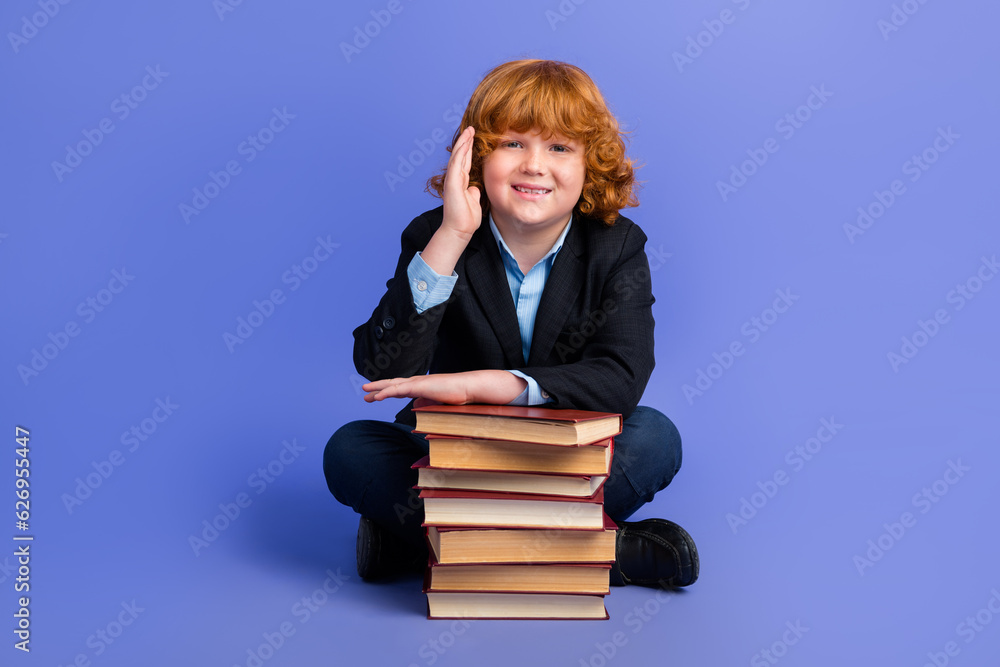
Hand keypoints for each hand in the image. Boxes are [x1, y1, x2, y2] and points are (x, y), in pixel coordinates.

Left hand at [362, 370, 527, 404]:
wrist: (469, 388)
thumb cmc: (458, 396)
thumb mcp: (438, 402)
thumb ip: (426, 403)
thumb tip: (415, 406)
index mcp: (421, 386)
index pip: (400, 388)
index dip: (387, 390)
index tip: (376, 395)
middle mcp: (417, 382)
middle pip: (392, 384)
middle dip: (377, 387)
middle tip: (364, 391)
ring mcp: (418, 383)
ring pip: (392, 385)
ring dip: (377, 388)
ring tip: (365, 392)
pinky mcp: (419, 386)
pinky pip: (398, 390)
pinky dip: (386, 392)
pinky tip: (377, 396)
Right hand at [440, 126, 481, 238]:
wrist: (460, 230)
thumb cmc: (467, 219)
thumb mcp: (474, 202)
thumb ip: (474, 193)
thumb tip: (475, 188)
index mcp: (461, 183)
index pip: (465, 162)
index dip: (469, 150)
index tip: (474, 138)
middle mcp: (456, 180)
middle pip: (461, 156)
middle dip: (466, 142)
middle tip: (471, 129)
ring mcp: (453, 181)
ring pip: (457, 157)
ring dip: (463, 143)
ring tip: (469, 130)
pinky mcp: (452, 183)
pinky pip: (457, 164)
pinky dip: (461, 152)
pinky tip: (465, 142)